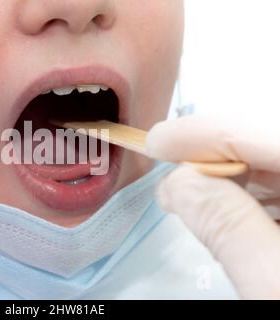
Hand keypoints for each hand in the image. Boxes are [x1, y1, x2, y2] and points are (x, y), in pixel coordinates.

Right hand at [146, 116, 279, 298]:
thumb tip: (179, 182)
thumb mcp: (274, 284)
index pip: (256, 132)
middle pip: (264, 141)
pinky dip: (253, 193)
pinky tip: (232, 208)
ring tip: (193, 195)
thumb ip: (227, 226)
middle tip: (171, 176)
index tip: (156, 142)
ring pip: (272, 159)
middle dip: (213, 154)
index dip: (201, 132)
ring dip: (231, 174)